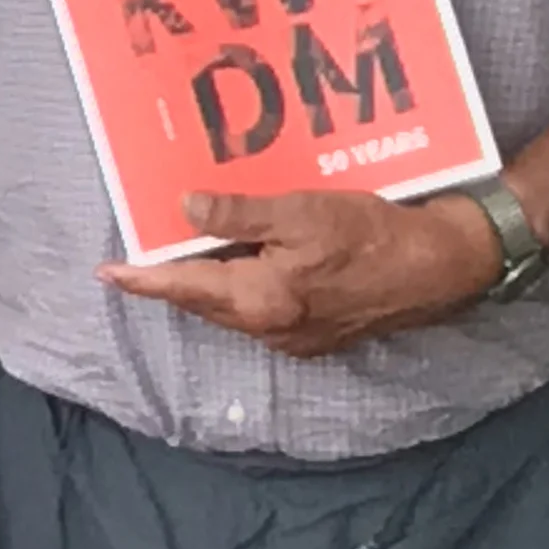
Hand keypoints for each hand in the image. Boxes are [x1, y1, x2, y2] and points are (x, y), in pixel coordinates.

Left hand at [98, 189, 501, 357]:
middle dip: (174, 280)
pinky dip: (245, 287)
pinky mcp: (319, 334)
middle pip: (206, 302)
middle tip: (144, 256)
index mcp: (260, 300)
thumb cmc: (371, 234)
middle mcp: (272, 329)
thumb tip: (184, 210)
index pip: (184, 289)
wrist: (440, 266)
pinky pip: (264, 311)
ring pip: (235, 308)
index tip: (107, 274)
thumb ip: (237, 215)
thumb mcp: (299, 211)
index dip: (143, 279)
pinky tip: (247, 261)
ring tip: (191, 252)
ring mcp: (298, 338)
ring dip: (211, 282)